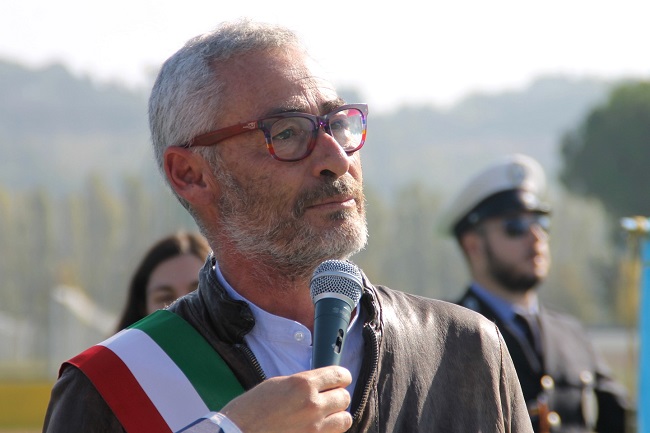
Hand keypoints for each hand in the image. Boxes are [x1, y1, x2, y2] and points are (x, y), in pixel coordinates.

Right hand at [221, 366, 352, 432]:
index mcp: (303, 384)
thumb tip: (317, 385)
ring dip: (337, 416)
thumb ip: (301, 384)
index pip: (338, 375)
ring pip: (345, 419)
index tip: (341, 379)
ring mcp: (314, 427)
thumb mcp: (276, 385)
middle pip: (344, 397)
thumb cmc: (250, 409)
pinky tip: (316, 428)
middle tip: (329, 397)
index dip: (342, 376)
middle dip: (338, 396)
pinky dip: (328, 431)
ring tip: (326, 415)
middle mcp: (313, 405)